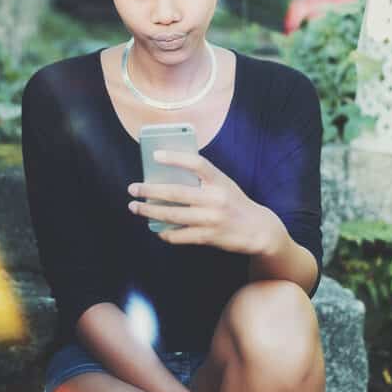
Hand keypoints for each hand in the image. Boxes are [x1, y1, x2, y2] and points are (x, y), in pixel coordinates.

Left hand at [126, 149, 281, 255]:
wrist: (258, 229)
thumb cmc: (235, 203)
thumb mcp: (224, 185)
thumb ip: (202, 180)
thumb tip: (168, 176)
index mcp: (219, 180)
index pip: (196, 163)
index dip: (175, 158)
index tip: (156, 155)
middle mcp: (215, 198)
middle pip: (175, 192)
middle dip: (150, 190)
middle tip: (133, 188)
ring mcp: (211, 219)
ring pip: (172, 215)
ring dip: (149, 212)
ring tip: (135, 207)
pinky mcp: (208, 237)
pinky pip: (179, 235)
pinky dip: (164, 232)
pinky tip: (155, 228)